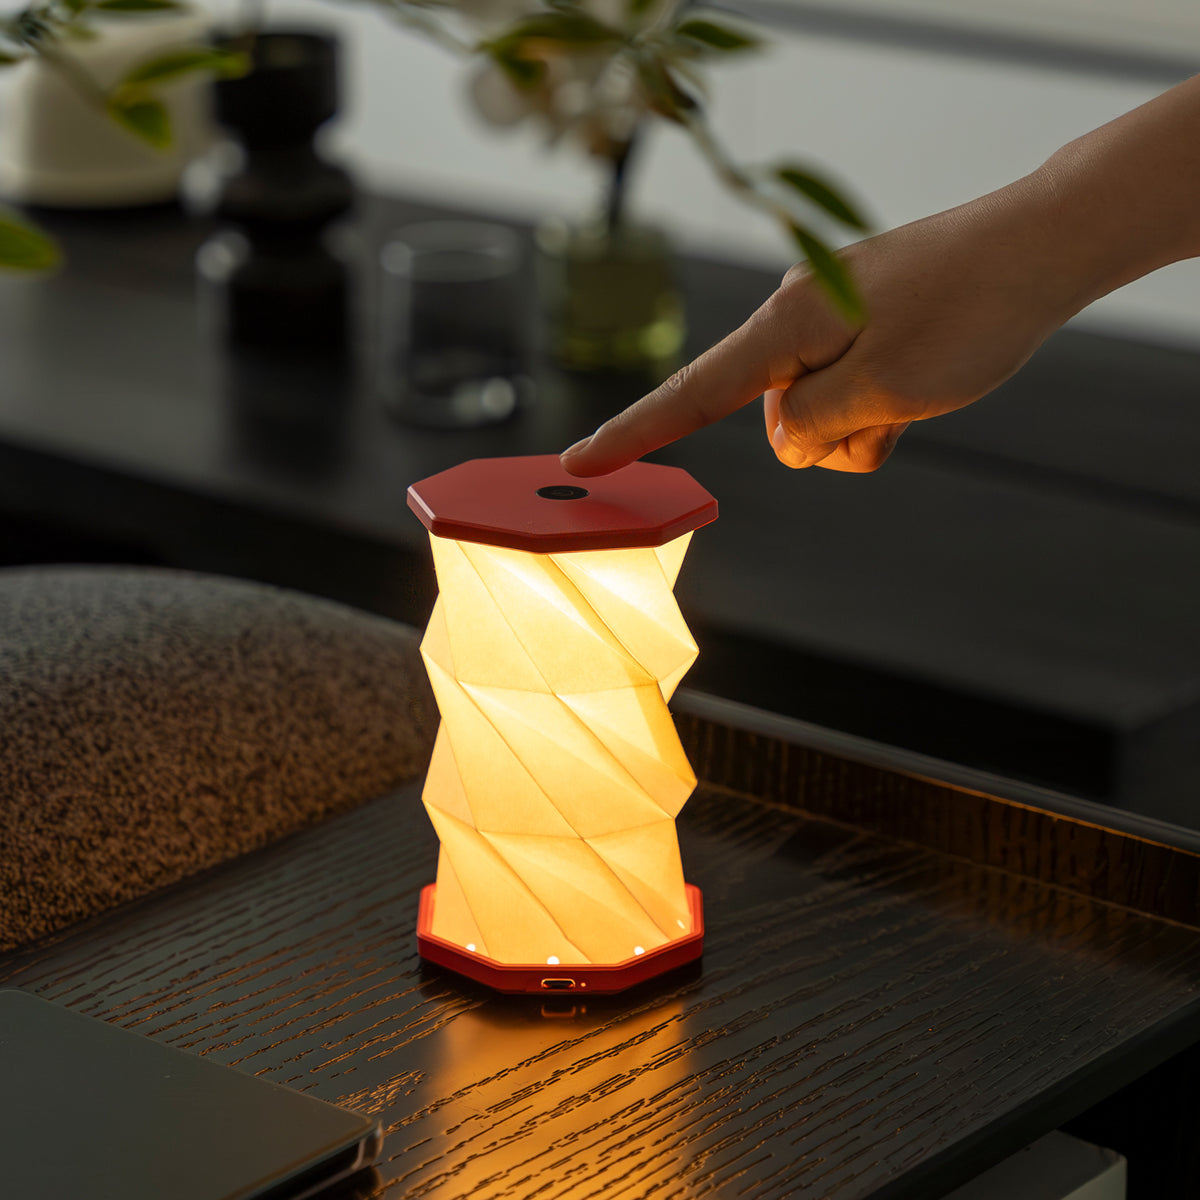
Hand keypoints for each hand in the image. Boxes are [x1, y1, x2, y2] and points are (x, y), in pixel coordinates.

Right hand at [560, 172, 1080, 474]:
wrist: (1042, 247)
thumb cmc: (969, 314)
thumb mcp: (885, 391)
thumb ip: (813, 426)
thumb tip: (785, 435)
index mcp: (786, 330)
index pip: (691, 396)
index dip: (632, 435)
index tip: (580, 464)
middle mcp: (796, 322)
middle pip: (780, 419)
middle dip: (833, 435)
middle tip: (901, 400)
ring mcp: (830, 323)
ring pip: (822, 415)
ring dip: (868, 421)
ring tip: (924, 381)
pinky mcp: (862, 327)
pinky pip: (852, 394)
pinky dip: (883, 406)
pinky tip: (926, 378)